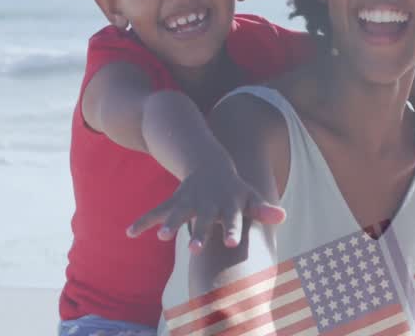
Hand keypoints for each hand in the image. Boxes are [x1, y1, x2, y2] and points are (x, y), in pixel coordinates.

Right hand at [127, 158, 284, 251]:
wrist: (210, 164)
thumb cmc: (234, 189)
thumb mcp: (250, 196)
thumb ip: (264, 209)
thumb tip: (283, 217)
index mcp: (228, 205)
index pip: (233, 220)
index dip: (232, 231)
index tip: (232, 244)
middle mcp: (208, 203)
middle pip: (204, 221)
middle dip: (199, 234)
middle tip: (195, 250)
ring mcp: (189, 202)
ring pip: (177, 214)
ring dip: (170, 225)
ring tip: (162, 237)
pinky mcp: (174, 202)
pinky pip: (156, 212)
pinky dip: (143, 221)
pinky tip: (130, 233)